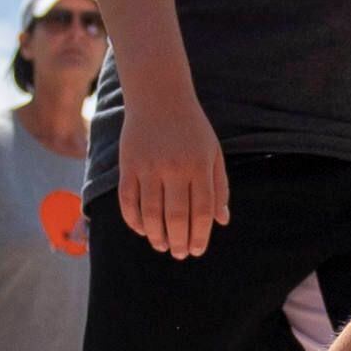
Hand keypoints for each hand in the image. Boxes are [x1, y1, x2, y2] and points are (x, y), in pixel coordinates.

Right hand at [116, 85, 228, 260]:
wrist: (159, 96)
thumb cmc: (192, 128)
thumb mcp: (213, 153)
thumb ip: (219, 187)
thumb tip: (222, 221)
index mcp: (199, 166)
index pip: (201, 212)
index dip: (200, 236)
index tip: (197, 250)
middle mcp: (175, 167)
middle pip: (176, 217)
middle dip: (179, 242)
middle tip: (180, 254)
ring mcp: (149, 166)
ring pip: (151, 213)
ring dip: (156, 235)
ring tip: (162, 246)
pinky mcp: (128, 165)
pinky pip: (128, 200)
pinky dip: (133, 220)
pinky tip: (141, 230)